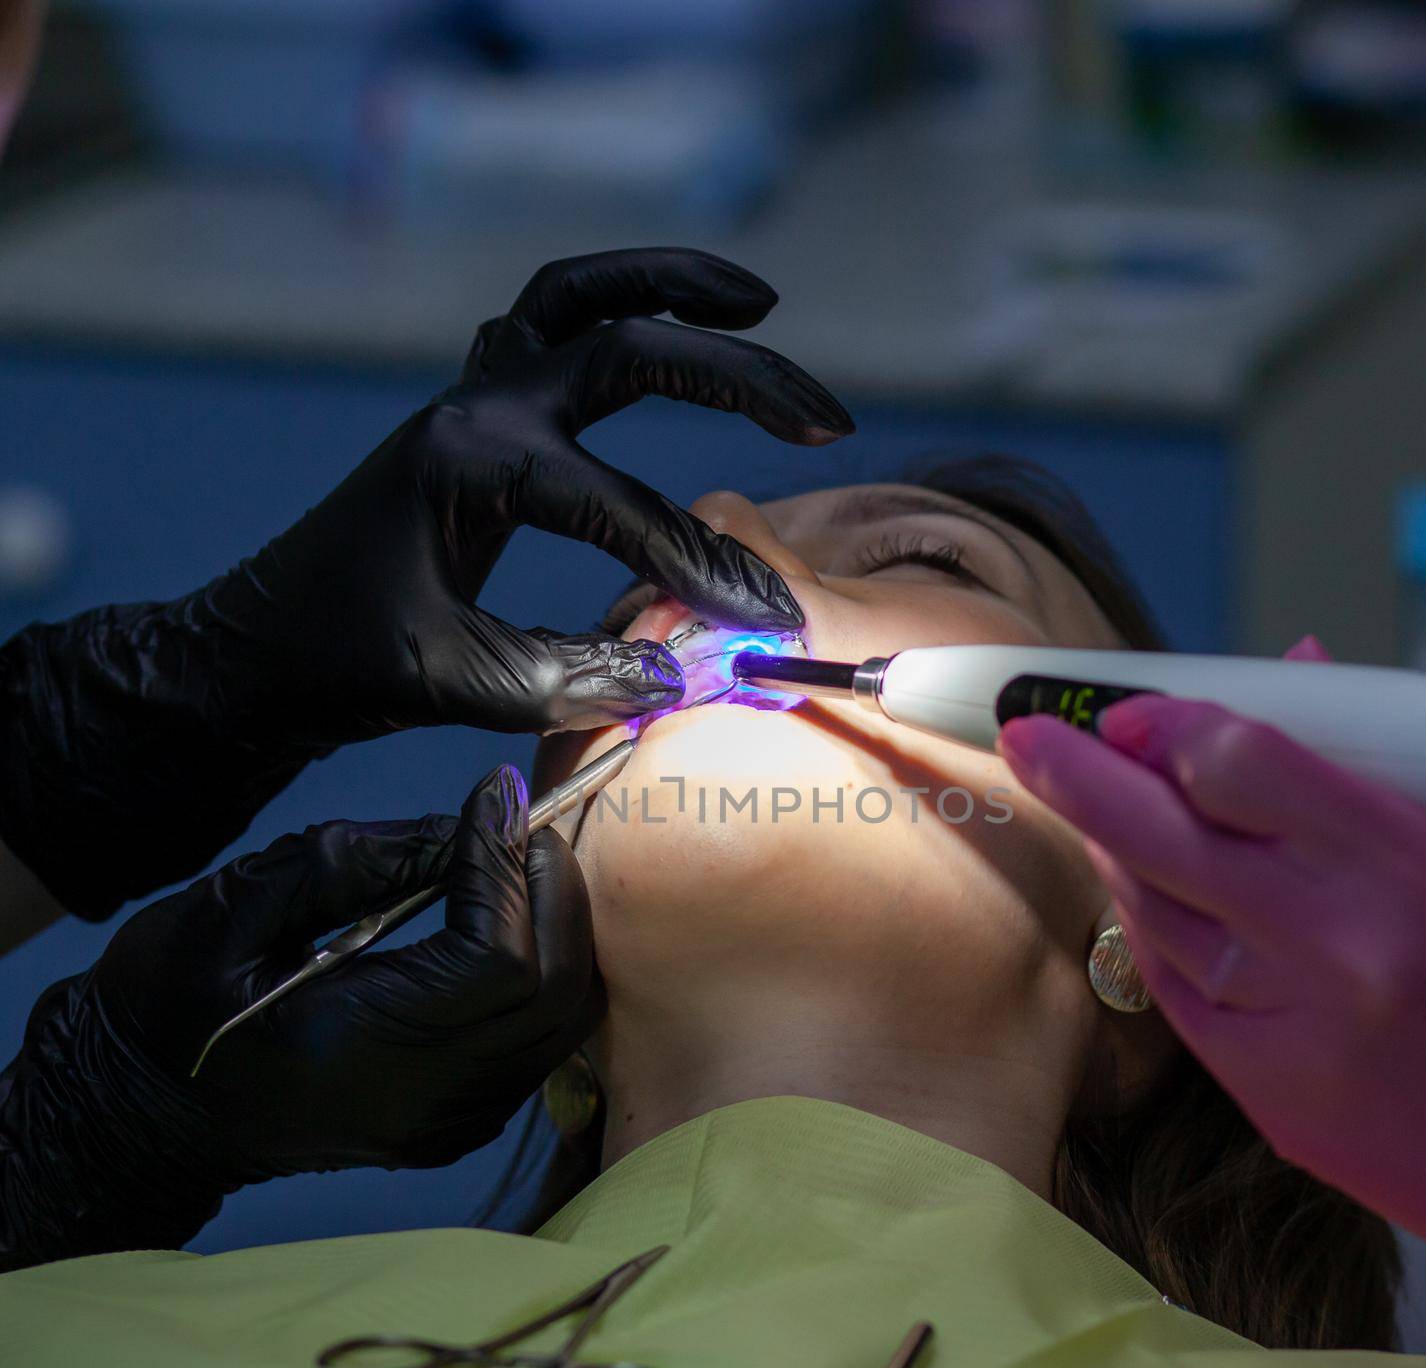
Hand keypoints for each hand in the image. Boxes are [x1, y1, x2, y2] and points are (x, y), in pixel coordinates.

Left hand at [0, 248, 851, 917]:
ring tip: (759, 301)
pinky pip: (548, 323)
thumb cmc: (343, 665)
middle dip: (736, 378)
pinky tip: (668, 324)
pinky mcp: (470, 411)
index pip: (620, 506)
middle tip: (825, 418)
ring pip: (579, 296)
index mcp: (468, 463)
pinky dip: (615, 305)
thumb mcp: (457, 683)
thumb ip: (574, 680)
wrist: (258, 648)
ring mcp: (470, 396)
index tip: (770, 620)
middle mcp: (475, 407)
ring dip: (670, 285)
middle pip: (627, 348)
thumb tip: (685, 673)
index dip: (703, 566)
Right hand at [0, 766, 594, 1266]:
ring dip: (562, 927)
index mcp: (358, 1053)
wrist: (143, 1113)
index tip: (495, 795)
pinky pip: (544, 1041)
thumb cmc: (166, 1006)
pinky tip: (510, 919)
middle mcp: (423, 1103)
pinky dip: (549, 970)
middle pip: (555, 990)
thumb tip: (462, 828)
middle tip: (519, 820)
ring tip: (519, 859)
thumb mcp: (231, 909)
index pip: (495, 960)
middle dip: (552, 889)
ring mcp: (449, 1122)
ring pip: (566, 1019)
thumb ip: (350, 862)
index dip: (506, 867)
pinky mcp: (459, 1120)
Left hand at [999, 638, 1425, 1331]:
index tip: (1126, 710)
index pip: (1237, 762)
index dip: (1164, 725)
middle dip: (1076, 773)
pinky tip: (1134, 887)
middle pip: (1160, 831)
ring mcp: (1282, 1016)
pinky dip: (1143, 924)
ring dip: (1108, 846)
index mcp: (1399, 862)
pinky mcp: (1254, 1083)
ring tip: (1085, 801)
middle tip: (1025, 737)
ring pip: (1150, 906)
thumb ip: (1377, 768)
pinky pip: (1167, 981)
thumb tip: (1295, 665)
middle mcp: (1329, 936)